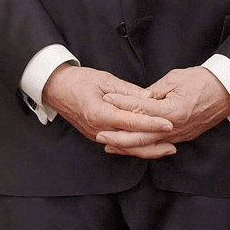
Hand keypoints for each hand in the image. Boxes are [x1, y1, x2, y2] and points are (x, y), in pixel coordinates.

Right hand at [41, 64, 174, 155]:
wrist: (55, 89)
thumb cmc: (79, 81)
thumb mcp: (106, 80)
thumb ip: (129, 92)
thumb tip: (150, 99)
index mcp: (99, 113)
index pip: (131, 122)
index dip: (151, 123)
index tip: (169, 123)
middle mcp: (98, 129)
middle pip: (130, 142)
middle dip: (153, 143)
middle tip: (174, 142)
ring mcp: (96, 135)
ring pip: (126, 147)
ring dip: (147, 149)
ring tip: (167, 148)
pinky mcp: (97, 136)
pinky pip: (119, 145)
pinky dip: (135, 147)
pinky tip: (149, 146)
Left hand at [100, 67, 229, 154]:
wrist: (228, 91)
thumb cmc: (203, 81)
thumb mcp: (175, 79)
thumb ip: (153, 92)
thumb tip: (136, 100)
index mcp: (172, 111)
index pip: (140, 109)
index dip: (121, 102)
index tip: (106, 98)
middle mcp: (175, 127)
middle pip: (140, 136)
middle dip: (118, 135)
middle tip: (99, 133)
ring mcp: (180, 135)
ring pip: (148, 145)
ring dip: (127, 146)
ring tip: (109, 144)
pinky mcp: (183, 137)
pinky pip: (159, 145)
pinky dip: (143, 147)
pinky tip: (132, 146)